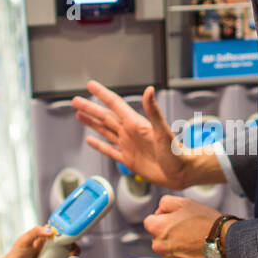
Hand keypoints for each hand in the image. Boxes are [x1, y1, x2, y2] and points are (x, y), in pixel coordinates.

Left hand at [0, 225, 77, 257]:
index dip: (70, 238)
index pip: (64, 235)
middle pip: (70, 249)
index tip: (70, 243)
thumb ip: (35, 232)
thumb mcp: (23, 240)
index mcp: (47, 240)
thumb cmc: (16, 255)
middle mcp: (52, 250)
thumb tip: (50, 231)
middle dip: (74, 254)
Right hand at [72, 81, 190, 189]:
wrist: (181, 173)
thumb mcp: (163, 131)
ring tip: (79, 115)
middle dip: (90, 108)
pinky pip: (110, 151)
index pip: (115, 105)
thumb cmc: (176, 153)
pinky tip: (90, 140)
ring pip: (105, 131)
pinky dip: (99, 145)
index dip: (102, 94)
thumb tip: (150, 90)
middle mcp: (130, 132)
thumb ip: (154, 111)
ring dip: (92, 123)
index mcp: (136, 124)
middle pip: (105, 117)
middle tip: (75, 100)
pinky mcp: (128, 160)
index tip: (91, 85)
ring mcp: (128, 145)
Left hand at [144, 194, 219, 257]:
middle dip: (169, 232)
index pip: (150, 221)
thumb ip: (165, 203)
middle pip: (159, 237)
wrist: (224, 241)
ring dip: (176, 245)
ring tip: (194, 239)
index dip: (163, 217)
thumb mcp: (184, 202)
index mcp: (157, 228)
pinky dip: (185, 257)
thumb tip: (159, 211)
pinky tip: (196, 250)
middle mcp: (159, 246)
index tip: (175, 218)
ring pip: (168, 250)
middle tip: (187, 228)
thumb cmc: (205, 221)